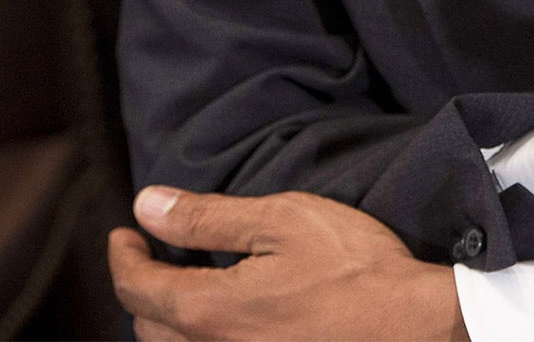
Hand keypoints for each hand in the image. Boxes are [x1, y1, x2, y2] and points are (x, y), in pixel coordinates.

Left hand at [109, 186, 467, 341]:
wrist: (411, 325)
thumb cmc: (352, 267)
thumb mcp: (280, 221)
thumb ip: (207, 218)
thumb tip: (146, 205)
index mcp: (208, 311)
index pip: (137, 287)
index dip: (123, 256)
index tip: (123, 232)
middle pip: (147, 327)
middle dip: (140, 288)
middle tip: (151, 253)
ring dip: (167, 317)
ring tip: (183, 284)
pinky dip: (199, 334)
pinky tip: (224, 313)